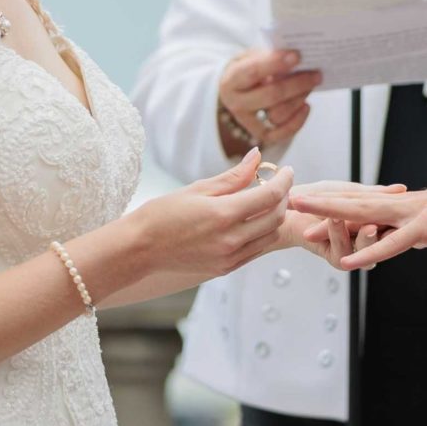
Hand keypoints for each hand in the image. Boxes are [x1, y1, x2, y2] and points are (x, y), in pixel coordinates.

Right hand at [130, 148, 293, 278]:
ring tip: (266, 201)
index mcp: (223, 215)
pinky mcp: (225, 268)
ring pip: (270, 235)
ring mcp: (229, 257)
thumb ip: (233, 176)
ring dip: (275, 217)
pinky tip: (252, 220)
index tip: (286, 169)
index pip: (270, 195)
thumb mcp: (198, 188)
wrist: (140, 249)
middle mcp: (231, 240)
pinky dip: (262, 234)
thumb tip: (257, 157)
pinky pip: (256, 250)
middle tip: (278, 183)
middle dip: (283, 197)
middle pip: (276, 216)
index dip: (284, 180)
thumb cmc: (162, 214)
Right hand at [218, 48, 321, 150]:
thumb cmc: (249, 68)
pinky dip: (297, 121)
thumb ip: (268, 57)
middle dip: (297, 84)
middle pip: (270, 96)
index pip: (253, 72)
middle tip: (316, 74)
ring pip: (278, 114)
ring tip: (312, 84)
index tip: (297, 56)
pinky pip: (281, 134)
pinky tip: (306, 106)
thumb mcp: (252, 56)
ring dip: (299, 99)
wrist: (237, 90)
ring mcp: (247, 121)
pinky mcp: (259, 134)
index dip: (275, 63)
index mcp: (231, 80)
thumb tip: (295, 57)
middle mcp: (236, 103)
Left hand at [288, 185, 426, 269]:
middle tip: (291, 200)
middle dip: (322, 203)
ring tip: (303, 224)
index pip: (367, 206)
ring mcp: (416, 213)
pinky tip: (346, 262)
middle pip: (356, 201)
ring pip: (366, 213)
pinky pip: (393, 243)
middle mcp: (407, 204)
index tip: (310, 212)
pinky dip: (369, 252)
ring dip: (332, 218)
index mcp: (409, 205)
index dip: (338, 208)